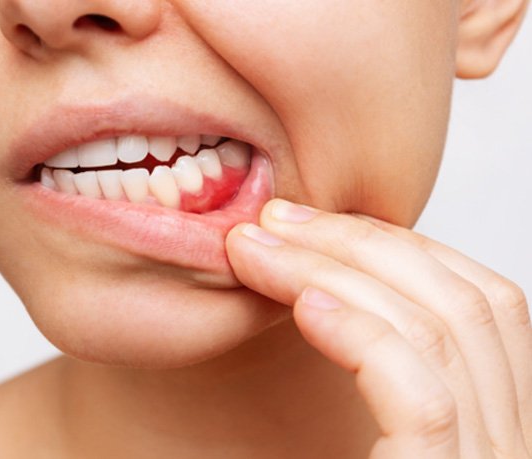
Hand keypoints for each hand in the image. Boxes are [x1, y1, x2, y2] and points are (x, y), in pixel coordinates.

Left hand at [226, 199, 531, 457]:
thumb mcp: (374, 417)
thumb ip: (376, 361)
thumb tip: (321, 285)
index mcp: (497, 414)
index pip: (479, 302)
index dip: (400, 246)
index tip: (318, 224)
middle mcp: (510, 438)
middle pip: (463, 299)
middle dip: (361, 242)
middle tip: (277, 219)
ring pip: (434, 329)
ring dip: (333, 271)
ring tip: (255, 249)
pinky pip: (420, 396)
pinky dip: (361, 335)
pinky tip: (303, 306)